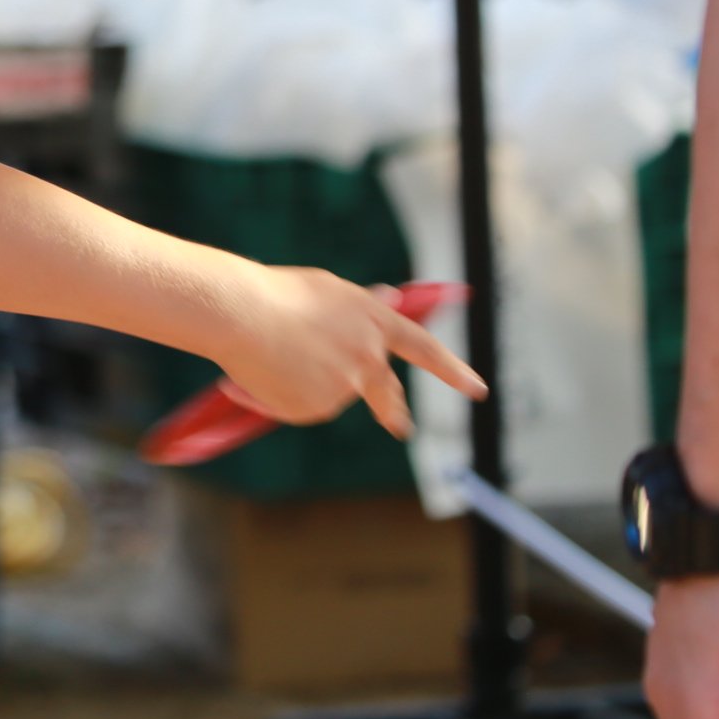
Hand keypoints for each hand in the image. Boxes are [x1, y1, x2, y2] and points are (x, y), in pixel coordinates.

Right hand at [214, 268, 485, 435]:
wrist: (241, 313)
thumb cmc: (277, 294)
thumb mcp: (327, 292)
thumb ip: (362, 305)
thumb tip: (393, 298)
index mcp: (374, 322)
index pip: (423, 349)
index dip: (452, 370)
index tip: (477, 389)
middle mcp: (368, 358)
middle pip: (385, 392)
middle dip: (393, 411)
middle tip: (400, 426)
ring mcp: (345, 387)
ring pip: (326, 396)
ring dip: (301, 385)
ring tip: (267, 355)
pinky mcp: (316, 408)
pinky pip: (299, 408)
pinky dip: (278, 397)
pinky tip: (258, 373)